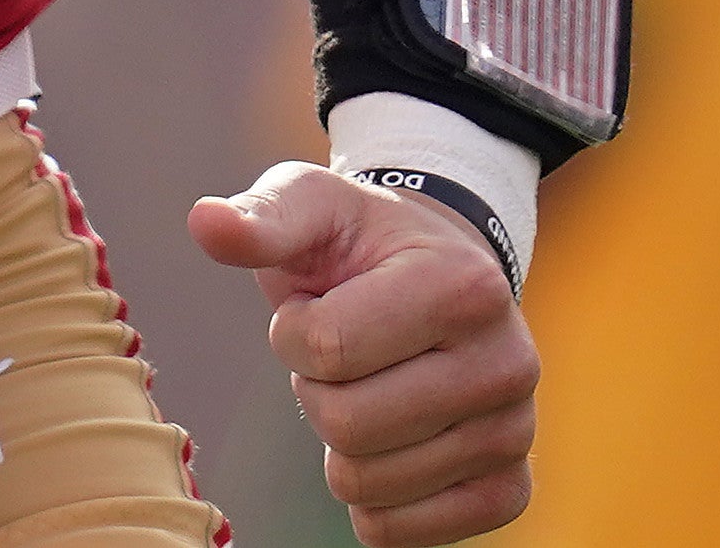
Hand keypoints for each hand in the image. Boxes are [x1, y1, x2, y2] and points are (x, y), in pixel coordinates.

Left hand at [189, 161, 537, 543]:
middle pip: (345, 426)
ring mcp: (514, 432)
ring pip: (366, 485)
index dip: (292, 334)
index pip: (327, 349)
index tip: (316, 306)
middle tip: (342, 356)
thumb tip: (205, 223)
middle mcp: (508, 363)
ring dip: (340, 441)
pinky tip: (388, 443)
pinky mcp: (509, 489)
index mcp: (466, 286)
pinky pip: (401, 535)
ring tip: (371, 385)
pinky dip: (370, 499)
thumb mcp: (314, 205)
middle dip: (314, 390)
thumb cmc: (365, 243)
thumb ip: (262, 218)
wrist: (443, 274)